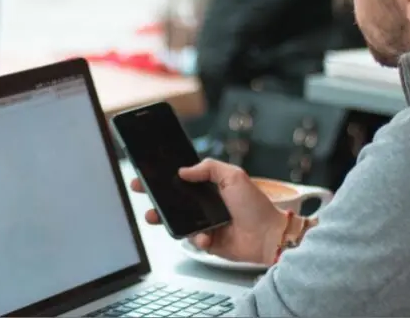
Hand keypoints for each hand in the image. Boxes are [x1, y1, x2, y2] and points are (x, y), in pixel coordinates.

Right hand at [129, 159, 286, 264]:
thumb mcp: (234, 176)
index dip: (164, 177)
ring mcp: (206, 224)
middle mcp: (206, 205)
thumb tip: (183, 170)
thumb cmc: (256, 206)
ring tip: (154, 216)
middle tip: (141, 191)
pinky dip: (197, 238)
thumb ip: (209, 168)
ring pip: (177, 221)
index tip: (148, 174)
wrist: (268, 236)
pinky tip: (206, 236)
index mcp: (211, 187)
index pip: (182, 180)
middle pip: (174, 200)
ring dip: (164, 219)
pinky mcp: (207, 242)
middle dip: (155, 197)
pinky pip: (192, 239)